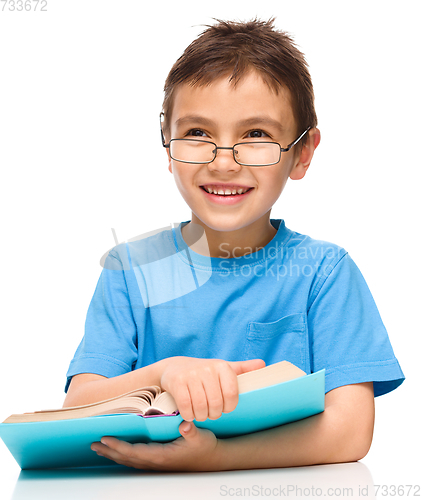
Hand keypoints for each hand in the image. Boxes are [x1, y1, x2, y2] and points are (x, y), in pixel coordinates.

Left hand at [91, 421, 223, 471]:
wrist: (213, 460)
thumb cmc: (205, 447)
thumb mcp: (200, 437)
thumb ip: (191, 430)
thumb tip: (185, 423)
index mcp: (162, 456)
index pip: (134, 452)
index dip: (118, 446)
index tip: (105, 438)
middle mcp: (156, 462)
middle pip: (126, 459)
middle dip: (109, 451)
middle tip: (93, 444)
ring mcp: (157, 464)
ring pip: (129, 461)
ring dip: (113, 454)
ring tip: (100, 448)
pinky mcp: (159, 462)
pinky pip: (136, 461)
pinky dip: (123, 456)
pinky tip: (117, 452)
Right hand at [159, 357, 264, 421]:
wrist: (175, 368)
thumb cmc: (205, 373)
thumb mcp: (223, 369)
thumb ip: (242, 369)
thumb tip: (263, 364)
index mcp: (222, 366)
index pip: (232, 394)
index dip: (229, 407)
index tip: (224, 408)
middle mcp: (208, 368)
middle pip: (216, 403)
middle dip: (214, 414)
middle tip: (211, 413)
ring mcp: (191, 374)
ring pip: (201, 407)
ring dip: (201, 416)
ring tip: (200, 414)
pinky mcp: (177, 382)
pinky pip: (186, 406)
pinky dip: (189, 415)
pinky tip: (189, 413)